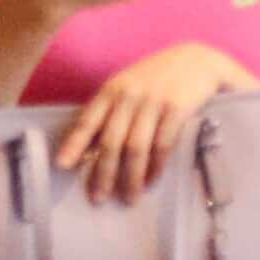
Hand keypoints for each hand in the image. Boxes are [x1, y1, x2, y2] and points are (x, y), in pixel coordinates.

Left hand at [57, 42, 258, 198]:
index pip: (88, 120)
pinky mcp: (177, 109)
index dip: (74, 144)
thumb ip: (111, 110)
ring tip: (128, 198)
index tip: (62, 165)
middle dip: (103, 173)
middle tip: (98, 199)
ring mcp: (154, 102)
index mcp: (112, 89)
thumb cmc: (158, 77)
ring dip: (131, 177)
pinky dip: (155, 167)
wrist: (198, 60)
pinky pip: (162, 145)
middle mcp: (129, 95)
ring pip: (136, 148)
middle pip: (111, 141)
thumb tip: (90, 147)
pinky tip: (151, 182)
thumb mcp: (129, 85)